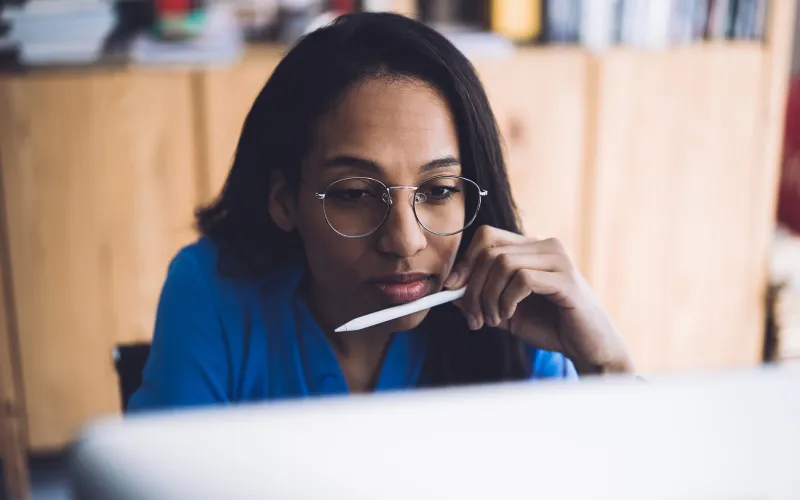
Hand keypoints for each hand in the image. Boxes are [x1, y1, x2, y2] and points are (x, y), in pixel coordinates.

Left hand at [443, 226, 633, 374]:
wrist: (588, 348)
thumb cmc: (551, 327)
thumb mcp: (506, 311)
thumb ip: (482, 298)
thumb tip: (451, 288)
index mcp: (531, 249)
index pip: (487, 237)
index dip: (466, 261)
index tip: (453, 289)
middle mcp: (545, 246)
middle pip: (490, 251)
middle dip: (473, 287)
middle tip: (474, 317)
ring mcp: (558, 260)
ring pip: (502, 263)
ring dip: (489, 296)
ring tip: (493, 320)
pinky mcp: (565, 279)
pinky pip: (522, 279)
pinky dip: (507, 299)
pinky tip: (509, 316)